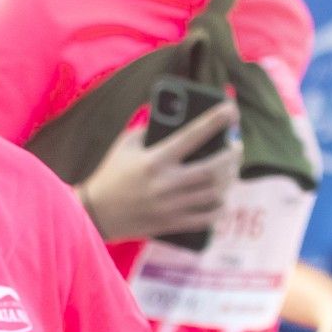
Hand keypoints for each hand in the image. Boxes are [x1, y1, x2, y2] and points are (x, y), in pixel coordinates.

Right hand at [77, 102, 241, 241]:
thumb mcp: (124, 145)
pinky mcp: (172, 223)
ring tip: (230, 170)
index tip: (231, 108)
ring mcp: (171, 206)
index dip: (215, 120)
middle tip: (236, 146)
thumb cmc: (110, 174)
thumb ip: (149, 130)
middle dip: (231, 154)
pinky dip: (220, 207)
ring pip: (215, 192)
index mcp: (154, 160)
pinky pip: (207, 217)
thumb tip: (176, 118)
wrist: (95, 213)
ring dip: (229, 178)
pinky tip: (222, 198)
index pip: (192, 136)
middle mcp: (166, 183)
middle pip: (213, 167)